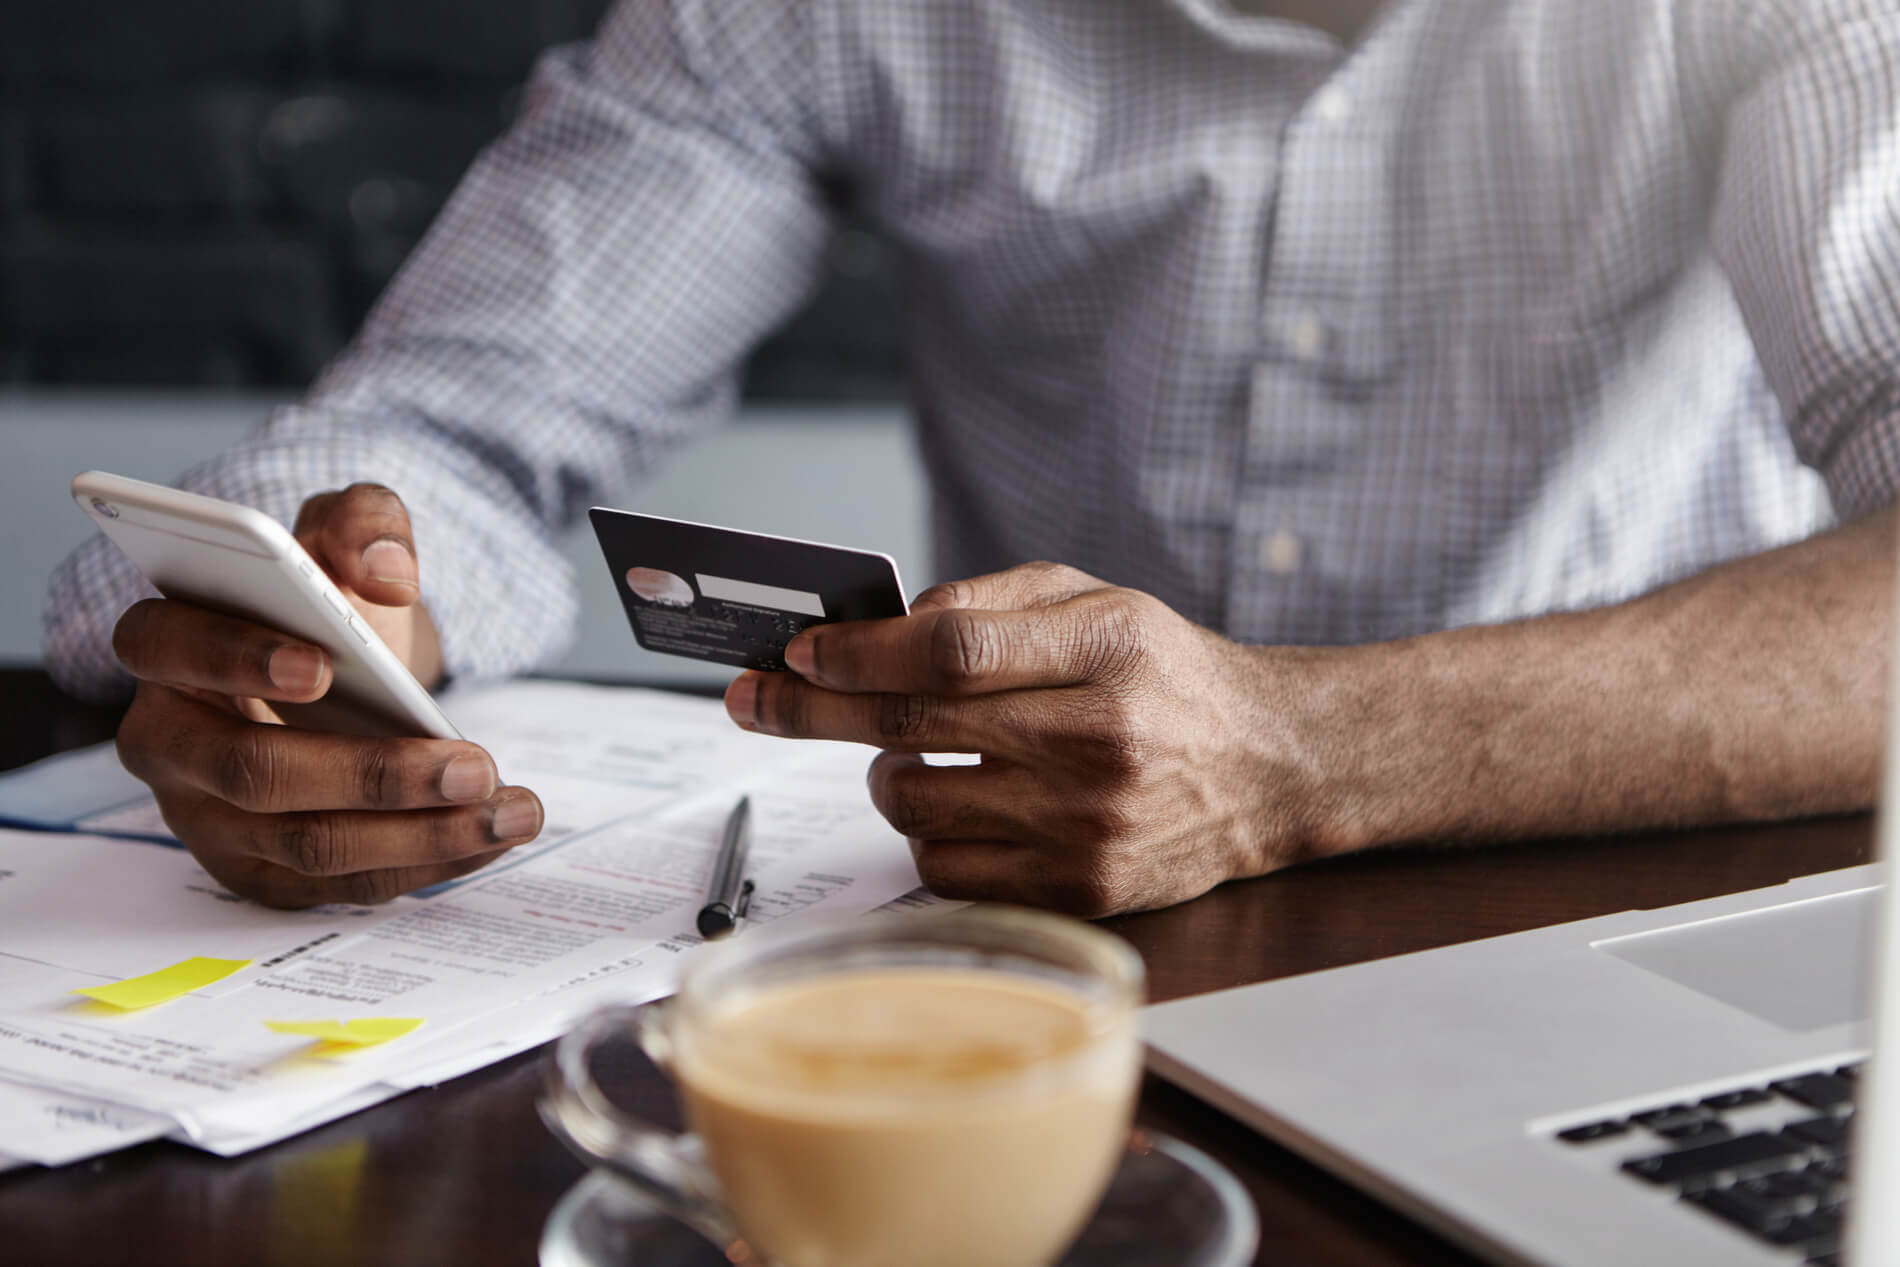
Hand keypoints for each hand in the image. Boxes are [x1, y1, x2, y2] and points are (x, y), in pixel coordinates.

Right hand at [110, 483, 542, 906]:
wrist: (346, 670)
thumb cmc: (327, 603)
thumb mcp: (347, 536)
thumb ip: (364, 524)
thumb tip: (387, 572)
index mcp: (166, 644)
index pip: (167, 647)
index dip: (236, 658)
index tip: (322, 665)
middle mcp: (170, 743)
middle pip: (253, 773)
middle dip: (372, 775)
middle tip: (472, 764)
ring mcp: (210, 819)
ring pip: (308, 845)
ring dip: (421, 834)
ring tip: (511, 808)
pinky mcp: (261, 872)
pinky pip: (343, 884)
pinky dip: (426, 863)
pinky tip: (491, 834)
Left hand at [723, 562, 1328, 915]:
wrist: (1267, 766)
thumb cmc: (1164, 674)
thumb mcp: (1098, 601)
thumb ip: (991, 601)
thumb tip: (879, 629)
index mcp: (1105, 649)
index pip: (951, 648)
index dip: (859, 653)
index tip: (799, 653)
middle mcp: (1098, 740)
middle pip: (914, 728)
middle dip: (814, 711)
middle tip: (758, 699)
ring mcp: (1088, 825)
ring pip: (916, 807)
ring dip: (884, 775)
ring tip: (907, 753)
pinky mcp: (1081, 890)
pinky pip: (947, 872)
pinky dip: (927, 836)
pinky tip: (957, 805)